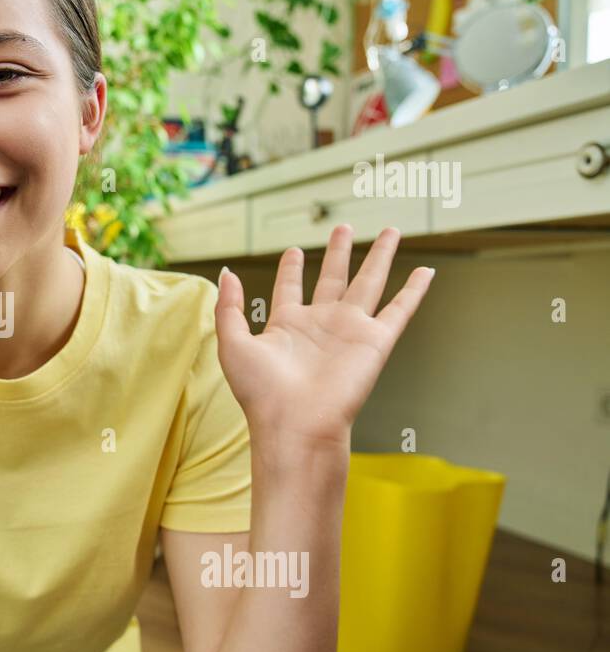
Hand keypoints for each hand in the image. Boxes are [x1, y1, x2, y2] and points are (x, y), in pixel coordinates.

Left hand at [213, 225, 433, 446]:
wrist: (294, 424)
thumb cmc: (262, 393)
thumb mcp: (233, 343)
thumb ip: (229, 307)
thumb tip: (225, 273)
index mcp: (287, 325)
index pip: (291, 287)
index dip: (292, 268)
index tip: (294, 250)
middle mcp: (320, 324)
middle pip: (334, 277)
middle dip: (339, 252)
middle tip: (344, 227)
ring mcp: (349, 331)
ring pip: (369, 283)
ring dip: (380, 256)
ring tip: (391, 231)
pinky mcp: (375, 341)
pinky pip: (400, 309)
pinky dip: (415, 291)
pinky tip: (426, 271)